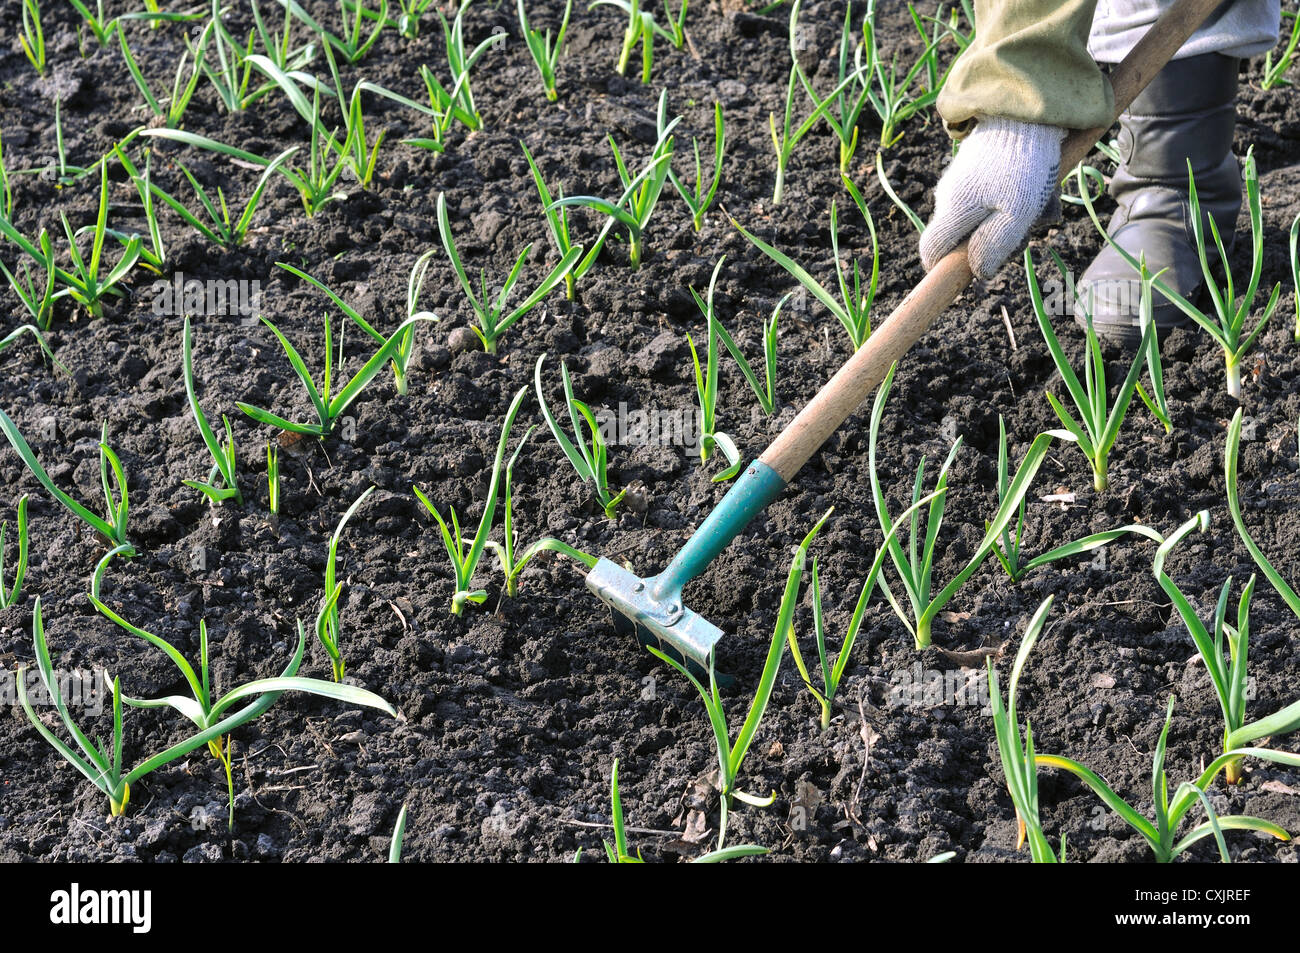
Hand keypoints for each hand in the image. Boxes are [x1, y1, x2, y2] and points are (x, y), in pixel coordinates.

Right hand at [919, 117, 1065, 278]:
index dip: (943, 267)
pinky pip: (985, 195)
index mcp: (952, 210)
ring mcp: (959, 179)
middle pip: (958, 236)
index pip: (931, 251)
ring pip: (974, 216)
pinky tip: (1031, 186)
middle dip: (985, 242)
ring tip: (1034, 204)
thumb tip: (978, 272)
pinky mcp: (973, 166)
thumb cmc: (1023, 165)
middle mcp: (947, 196)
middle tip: (1023, 231)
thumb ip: (995, 245)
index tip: (969, 271)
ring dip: (1001, 220)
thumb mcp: (1017, 212)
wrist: (1026, 109)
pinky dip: (1006, 199)